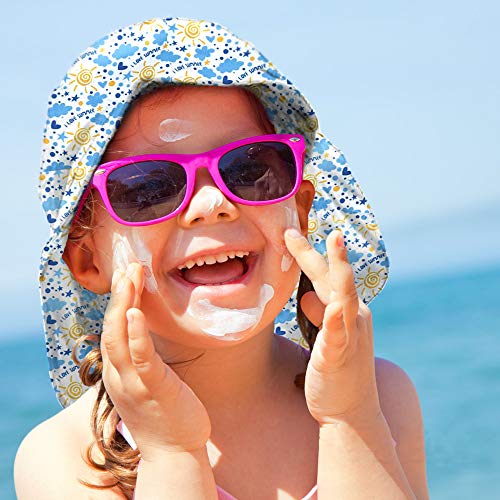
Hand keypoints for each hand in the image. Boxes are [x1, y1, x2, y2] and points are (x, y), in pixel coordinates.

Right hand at [101, 263, 211, 460]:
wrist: (175, 452)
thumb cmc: (167, 413)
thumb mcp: (150, 380)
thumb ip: (143, 356)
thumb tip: (147, 331)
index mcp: (119, 372)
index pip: (112, 329)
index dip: (117, 300)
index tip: (126, 275)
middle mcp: (120, 376)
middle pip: (111, 328)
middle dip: (118, 295)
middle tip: (127, 266)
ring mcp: (134, 383)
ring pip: (119, 338)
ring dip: (122, 305)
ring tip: (129, 277)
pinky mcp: (153, 389)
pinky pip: (141, 357)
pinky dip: (136, 334)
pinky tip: (135, 312)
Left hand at [284, 229, 381, 425]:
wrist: (351, 410)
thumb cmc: (335, 367)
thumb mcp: (324, 335)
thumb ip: (317, 313)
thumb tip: (307, 297)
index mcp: (346, 309)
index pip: (325, 275)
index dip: (308, 253)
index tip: (289, 232)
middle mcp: (353, 317)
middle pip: (333, 278)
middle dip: (315, 252)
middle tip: (292, 230)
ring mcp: (350, 336)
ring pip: (344, 298)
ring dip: (339, 271)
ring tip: (335, 243)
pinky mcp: (340, 358)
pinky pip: (338, 337)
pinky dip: (335, 322)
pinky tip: (332, 309)